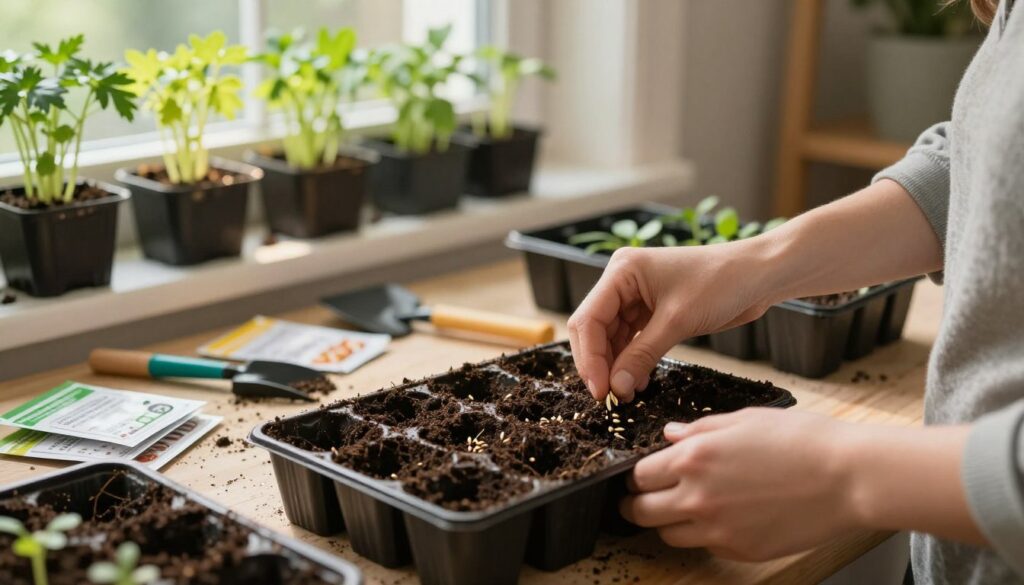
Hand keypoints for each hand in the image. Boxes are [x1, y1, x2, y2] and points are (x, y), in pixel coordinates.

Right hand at [567, 243, 775, 401]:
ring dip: (615, 366)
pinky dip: (632, 361)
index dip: (590, 358)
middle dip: (600, 363)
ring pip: (610, 337)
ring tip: (626, 394)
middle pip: (594, 329)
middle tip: (609, 397)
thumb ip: (642, 355)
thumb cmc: (721, 283)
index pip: (589, 319)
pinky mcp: (651, 310)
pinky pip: (630, 340)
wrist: (759, 274)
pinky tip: (638, 382)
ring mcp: (636, 296)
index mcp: (621, 271)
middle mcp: (622, 281)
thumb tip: (616, 388)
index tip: (600, 391)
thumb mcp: (677, 321)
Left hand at [620, 408, 860, 560]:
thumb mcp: (744, 420)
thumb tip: (669, 435)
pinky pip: (704, 547)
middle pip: (641, 511)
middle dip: (636, 504)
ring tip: (680, 509)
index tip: (638, 475)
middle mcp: (697, 496)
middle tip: (643, 498)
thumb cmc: (801, 440)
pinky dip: (702, 535)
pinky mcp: (740, 550)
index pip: (638, 475)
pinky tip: (718, 518)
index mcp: (694, 457)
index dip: (634, 476)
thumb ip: (699, 430)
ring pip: (667, 535)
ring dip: (666, 523)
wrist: (848, 477)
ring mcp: (718, 528)